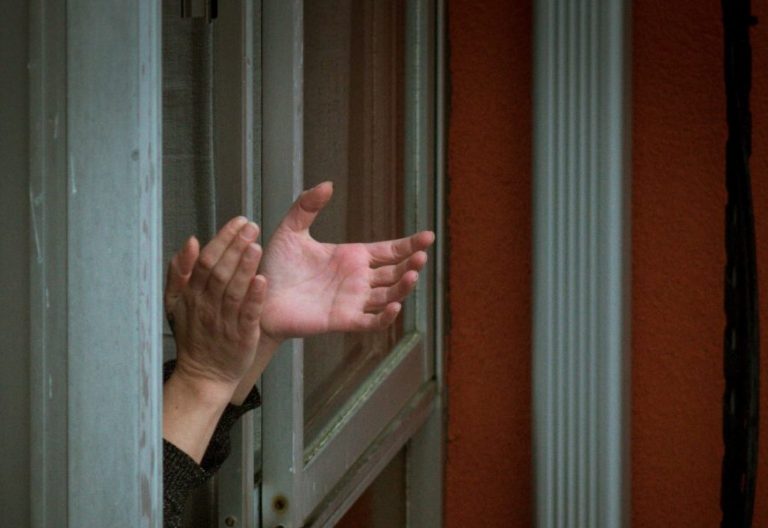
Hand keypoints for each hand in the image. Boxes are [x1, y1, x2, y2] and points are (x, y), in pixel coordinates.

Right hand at [164, 217, 266, 387]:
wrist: (204, 375)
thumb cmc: (194, 335)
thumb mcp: (176, 303)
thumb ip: (180, 272)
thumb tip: (189, 241)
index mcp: (192, 294)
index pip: (205, 260)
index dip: (223, 239)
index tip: (238, 221)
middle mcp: (206, 305)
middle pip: (219, 271)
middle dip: (236, 246)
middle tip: (252, 226)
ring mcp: (224, 321)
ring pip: (233, 290)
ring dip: (244, 267)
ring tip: (256, 245)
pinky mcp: (242, 336)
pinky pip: (247, 314)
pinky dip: (254, 297)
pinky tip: (262, 280)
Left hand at [259, 181, 433, 339]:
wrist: (257, 295)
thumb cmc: (275, 266)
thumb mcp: (290, 230)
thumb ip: (307, 206)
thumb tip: (328, 184)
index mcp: (352, 257)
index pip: (390, 251)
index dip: (410, 244)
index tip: (428, 236)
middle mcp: (358, 280)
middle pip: (395, 272)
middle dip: (411, 263)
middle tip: (421, 254)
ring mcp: (353, 301)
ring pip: (389, 295)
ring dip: (403, 287)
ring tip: (412, 274)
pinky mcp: (343, 320)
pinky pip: (371, 322)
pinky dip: (385, 316)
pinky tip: (394, 305)